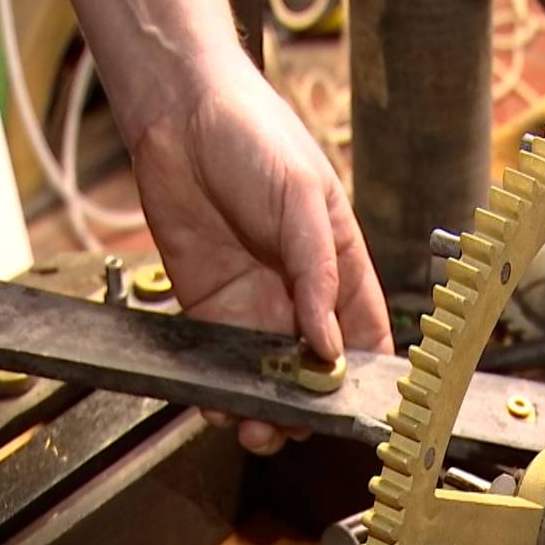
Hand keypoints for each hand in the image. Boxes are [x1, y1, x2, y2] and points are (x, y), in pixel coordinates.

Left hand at [129, 55, 392, 453]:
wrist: (179, 115)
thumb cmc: (256, 136)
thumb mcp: (303, 199)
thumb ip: (319, 272)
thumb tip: (329, 342)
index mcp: (340, 268)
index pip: (365, 336)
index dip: (364, 376)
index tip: (358, 409)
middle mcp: (300, 295)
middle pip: (313, 369)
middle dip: (308, 405)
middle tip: (295, 427)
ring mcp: (254, 306)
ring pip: (267, 376)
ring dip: (264, 409)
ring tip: (256, 429)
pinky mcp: (208, 309)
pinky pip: (219, 364)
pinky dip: (219, 392)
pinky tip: (219, 408)